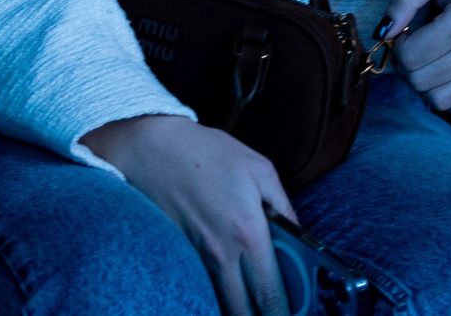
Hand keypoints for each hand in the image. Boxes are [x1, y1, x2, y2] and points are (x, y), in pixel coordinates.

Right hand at [82, 114, 291, 315]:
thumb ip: (284, 208)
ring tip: (253, 301)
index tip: (297, 315)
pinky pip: (199, 289)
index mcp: (248, 233)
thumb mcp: (260, 169)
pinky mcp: (176, 259)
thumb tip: (299, 236)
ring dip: (238, 309)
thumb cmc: (208, 154)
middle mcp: (219, 255)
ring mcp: (194, 261)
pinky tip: (227, 286)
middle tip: (275, 311)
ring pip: (218, 305)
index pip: (270, 292)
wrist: (151, 149)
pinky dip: (214, 296)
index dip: (284, 312)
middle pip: (242, 311)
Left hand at [377, 0, 450, 120]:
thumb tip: (384, 32)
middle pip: (421, 82)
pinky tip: (449, 76)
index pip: (411, 58)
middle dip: (408, 66)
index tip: (409, 31)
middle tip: (417, 43)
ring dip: (426, 84)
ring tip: (433, 59)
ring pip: (439, 101)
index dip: (399, 46)